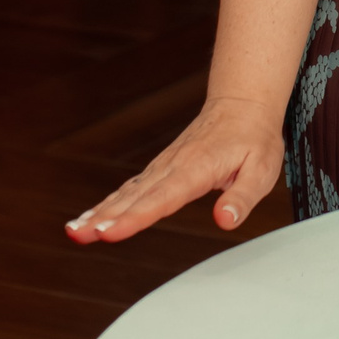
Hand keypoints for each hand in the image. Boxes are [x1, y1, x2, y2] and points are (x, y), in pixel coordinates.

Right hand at [66, 95, 283, 243]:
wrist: (242, 103)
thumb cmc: (254, 137)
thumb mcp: (262, 169)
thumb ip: (242, 197)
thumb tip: (225, 220)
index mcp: (197, 167)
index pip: (162, 197)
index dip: (134, 217)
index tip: (109, 231)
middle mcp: (174, 165)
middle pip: (135, 195)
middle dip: (106, 216)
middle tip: (80, 235)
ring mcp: (164, 165)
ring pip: (127, 191)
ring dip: (100, 211)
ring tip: (75, 231)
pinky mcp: (160, 168)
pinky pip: (130, 187)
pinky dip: (108, 203)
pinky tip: (91, 218)